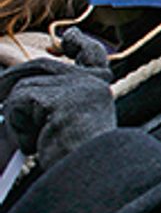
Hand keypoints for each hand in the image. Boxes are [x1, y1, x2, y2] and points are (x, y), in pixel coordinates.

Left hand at [1, 27, 114, 169]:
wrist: (92, 174)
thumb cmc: (76, 155)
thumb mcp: (67, 121)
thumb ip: (56, 100)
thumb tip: (18, 88)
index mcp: (99, 88)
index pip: (90, 54)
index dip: (79, 43)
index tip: (68, 37)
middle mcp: (94, 81)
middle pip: (41, 67)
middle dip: (12, 80)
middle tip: (2, 96)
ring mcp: (78, 85)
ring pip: (25, 86)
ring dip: (17, 114)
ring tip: (34, 139)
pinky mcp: (58, 97)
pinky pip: (19, 102)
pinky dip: (18, 124)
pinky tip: (36, 142)